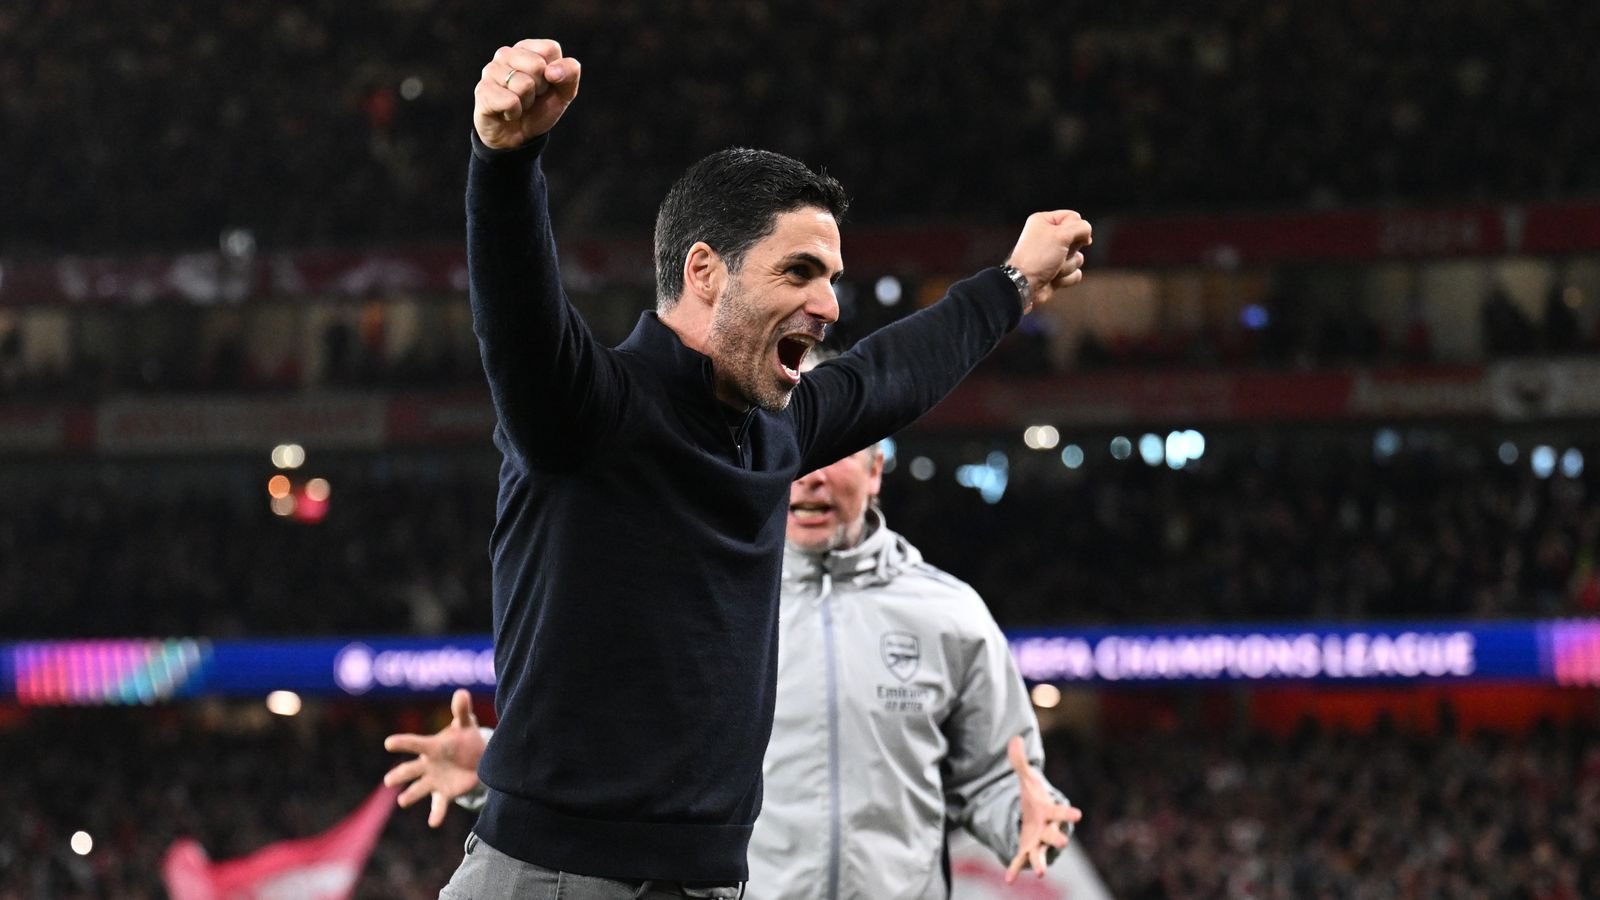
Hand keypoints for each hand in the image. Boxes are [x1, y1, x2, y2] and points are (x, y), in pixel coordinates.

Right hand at [382, 689, 486, 827]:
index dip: (402, 743)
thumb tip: (461, 693)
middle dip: (400, 775)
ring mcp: (434, 780)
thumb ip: (462, 711)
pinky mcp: (444, 794)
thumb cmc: (465, 738)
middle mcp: (427, 765)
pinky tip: (433, 822)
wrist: (476, 759)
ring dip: (411, 795)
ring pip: (418, 789)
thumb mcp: (466, 724)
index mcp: (431, 746)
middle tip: (389, 781)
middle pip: (410, 770)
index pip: (415, 743)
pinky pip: (438, 805)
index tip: (388, 743)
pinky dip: (436, 814)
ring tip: (403, 801)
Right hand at [473, 39, 582, 149]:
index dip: (555, 73)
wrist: (518, 137)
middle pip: (537, 65)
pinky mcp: (482, 91)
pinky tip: (507, 112)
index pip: (550, 49)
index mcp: (527, 48)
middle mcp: (506, 54)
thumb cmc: (539, 108)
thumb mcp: (564, 92)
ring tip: (518, 104)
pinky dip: (514, 113)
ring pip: (523, 84)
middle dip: (540, 89)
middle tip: (531, 96)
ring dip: (526, 103)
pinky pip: (510, 102)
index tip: (546, 84)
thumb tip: (552, 71)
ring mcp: (491, 70)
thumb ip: (570, 72)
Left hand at [1003, 734, 1082, 882]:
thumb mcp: (1027, 779)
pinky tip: (1009, 880)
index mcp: (1048, 812)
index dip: (1068, 814)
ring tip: (1041, 872)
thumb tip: (1014, 738)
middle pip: (1054, 836)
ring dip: (1040, 862)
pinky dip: (1015, 870)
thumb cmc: (1035, 798)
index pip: (1060, 813)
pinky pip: (1020, 861)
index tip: (1078, 815)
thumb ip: (1020, 762)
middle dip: (1058, 840)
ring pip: (1041, 853)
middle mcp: (1047, 830)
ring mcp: (1037, 842)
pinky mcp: (1026, 850)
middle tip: (1063, 844)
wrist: (1035, 816)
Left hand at [1004, 210, 1092, 313]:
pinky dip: (1066, 278)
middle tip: (1057, 254)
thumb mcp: (1061, 234)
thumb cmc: (1039, 257)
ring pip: (1078, 258)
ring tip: (1052, 269)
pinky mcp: (1056, 273)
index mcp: (1044, 222)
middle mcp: (1048, 237)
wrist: (1024, 286)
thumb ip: (1081, 228)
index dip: (1076, 228)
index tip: (1067, 238)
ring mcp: (1053, 257)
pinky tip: (1053, 279)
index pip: (1073, 217)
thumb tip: (1087, 235)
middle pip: (1078, 239)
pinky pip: (1075, 274)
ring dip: (1067, 266)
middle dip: (1071, 250)